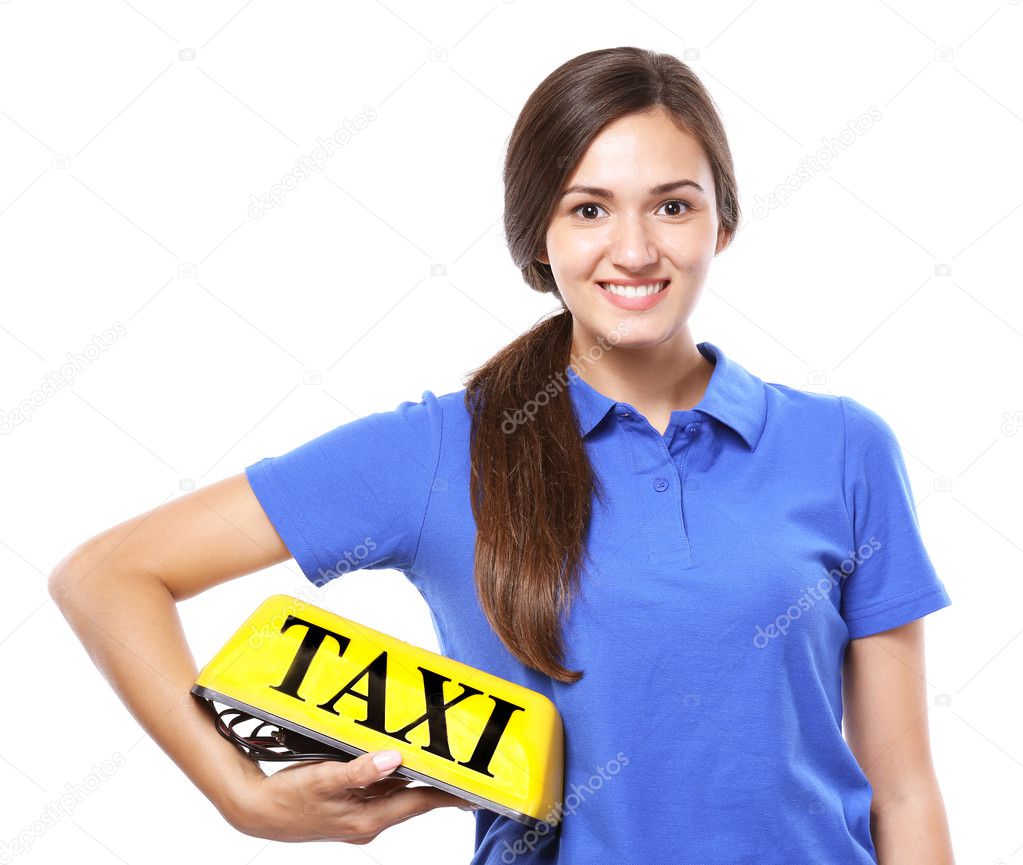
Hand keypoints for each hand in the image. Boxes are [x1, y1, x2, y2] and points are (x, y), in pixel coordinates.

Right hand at [225, 750, 479, 843]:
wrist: (255, 811)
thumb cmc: (286, 798)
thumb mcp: (323, 779)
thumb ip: (359, 770)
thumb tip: (394, 759)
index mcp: (368, 819)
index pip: (419, 803)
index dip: (449, 795)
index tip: (477, 790)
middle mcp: (368, 821)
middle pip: (413, 799)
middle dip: (440, 785)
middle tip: (468, 770)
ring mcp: (359, 816)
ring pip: (398, 794)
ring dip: (418, 779)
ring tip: (443, 762)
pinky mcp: (349, 808)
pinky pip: (380, 791)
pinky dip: (394, 778)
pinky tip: (399, 762)